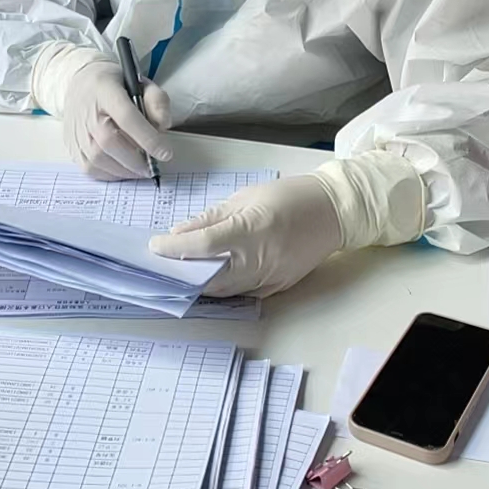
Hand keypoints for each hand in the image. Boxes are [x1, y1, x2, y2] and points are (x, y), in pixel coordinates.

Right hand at [63, 59, 172, 179]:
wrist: (80, 85)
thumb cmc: (114, 86)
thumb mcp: (141, 83)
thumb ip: (157, 101)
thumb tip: (162, 125)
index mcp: (105, 90)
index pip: (126, 116)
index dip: (147, 137)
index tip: (165, 153)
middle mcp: (86, 111)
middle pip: (108, 141)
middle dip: (135, 159)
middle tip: (153, 166)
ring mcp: (76, 130)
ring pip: (98, 158)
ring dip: (124, 170)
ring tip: (140, 169)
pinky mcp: (72, 146)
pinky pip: (90, 168)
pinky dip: (110, 174)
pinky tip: (123, 169)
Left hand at [148, 175, 342, 296]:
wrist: (333, 212)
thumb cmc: (290, 197)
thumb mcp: (246, 197)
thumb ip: (211, 218)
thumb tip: (180, 232)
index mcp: (252, 229)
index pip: (203, 245)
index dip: (174, 248)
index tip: (155, 246)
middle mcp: (260, 259)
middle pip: (209, 277)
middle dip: (182, 273)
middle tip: (163, 264)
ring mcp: (270, 278)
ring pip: (223, 290)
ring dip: (200, 282)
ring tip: (181, 270)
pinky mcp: (277, 288)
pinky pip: (241, 292)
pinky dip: (222, 286)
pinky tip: (210, 275)